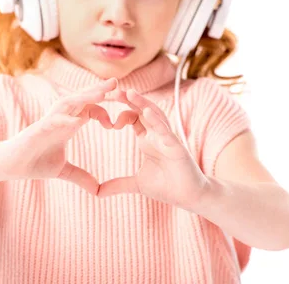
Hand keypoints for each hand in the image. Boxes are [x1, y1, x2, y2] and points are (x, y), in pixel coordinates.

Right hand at [0, 78, 138, 194]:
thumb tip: (97, 190)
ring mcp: (48, 122)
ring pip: (68, 104)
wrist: (9, 165)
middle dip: (98, 91)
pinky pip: (52, 121)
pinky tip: (77, 121)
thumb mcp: (62, 171)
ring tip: (101, 93)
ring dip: (84, 97)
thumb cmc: (33, 162)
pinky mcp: (37, 130)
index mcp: (67, 125)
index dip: (104, 111)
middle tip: (116, 82)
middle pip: (81, 100)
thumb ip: (81, 177)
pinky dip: (64, 120)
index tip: (117, 122)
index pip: (89, 109)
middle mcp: (59, 119)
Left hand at [97, 89, 208, 208]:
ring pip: (155, 115)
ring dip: (142, 103)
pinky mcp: (177, 147)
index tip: (103, 112)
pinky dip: (156, 121)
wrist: (191, 198)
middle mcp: (157, 135)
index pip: (132, 117)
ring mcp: (167, 139)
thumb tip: (98, 192)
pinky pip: (166, 131)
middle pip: (141, 110)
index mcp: (147, 139)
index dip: (119, 112)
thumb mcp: (137, 184)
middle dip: (127, 99)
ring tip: (129, 92)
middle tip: (111, 90)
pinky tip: (146, 112)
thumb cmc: (167, 186)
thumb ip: (117, 185)